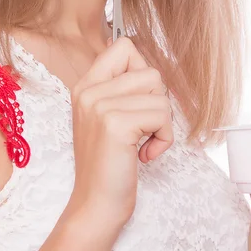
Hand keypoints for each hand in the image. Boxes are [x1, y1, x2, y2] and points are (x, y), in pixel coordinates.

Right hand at [66, 36, 172, 228]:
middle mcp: (89, 90)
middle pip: (150, 71)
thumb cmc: (109, 162)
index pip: (123, 46)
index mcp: (86, 84)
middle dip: (157, 101)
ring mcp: (99, 105)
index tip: (137, 100)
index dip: (142, 70)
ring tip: (143, 140)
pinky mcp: (115, 124)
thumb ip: (118, 86)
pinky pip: (162, 115)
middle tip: (141, 126)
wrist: (96, 204)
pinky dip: (164, 138)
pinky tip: (145, 153)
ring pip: (160, 93)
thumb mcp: (105, 116)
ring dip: (162, 122)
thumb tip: (135, 52)